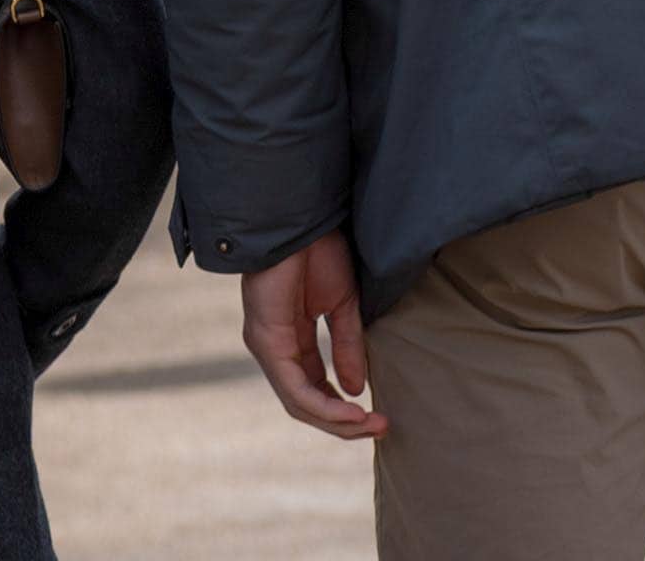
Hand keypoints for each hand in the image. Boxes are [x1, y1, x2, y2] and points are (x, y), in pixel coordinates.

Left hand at [240, 230, 388, 440]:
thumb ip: (346, 345)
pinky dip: (325, 405)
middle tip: (380, 427)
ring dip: (336, 420)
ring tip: (369, 423)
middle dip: (343, 422)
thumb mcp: (341, 303)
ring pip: (298, 402)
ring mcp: (265, 345)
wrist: (301, 217)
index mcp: (290, 337)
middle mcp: (274, 347)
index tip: (378, 416)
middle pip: (305, 403)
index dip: (343, 408)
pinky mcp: (265, 340)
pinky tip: (352, 410)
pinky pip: (294, 388)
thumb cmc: (318, 249)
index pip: (313, 387)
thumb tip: (356, 390)